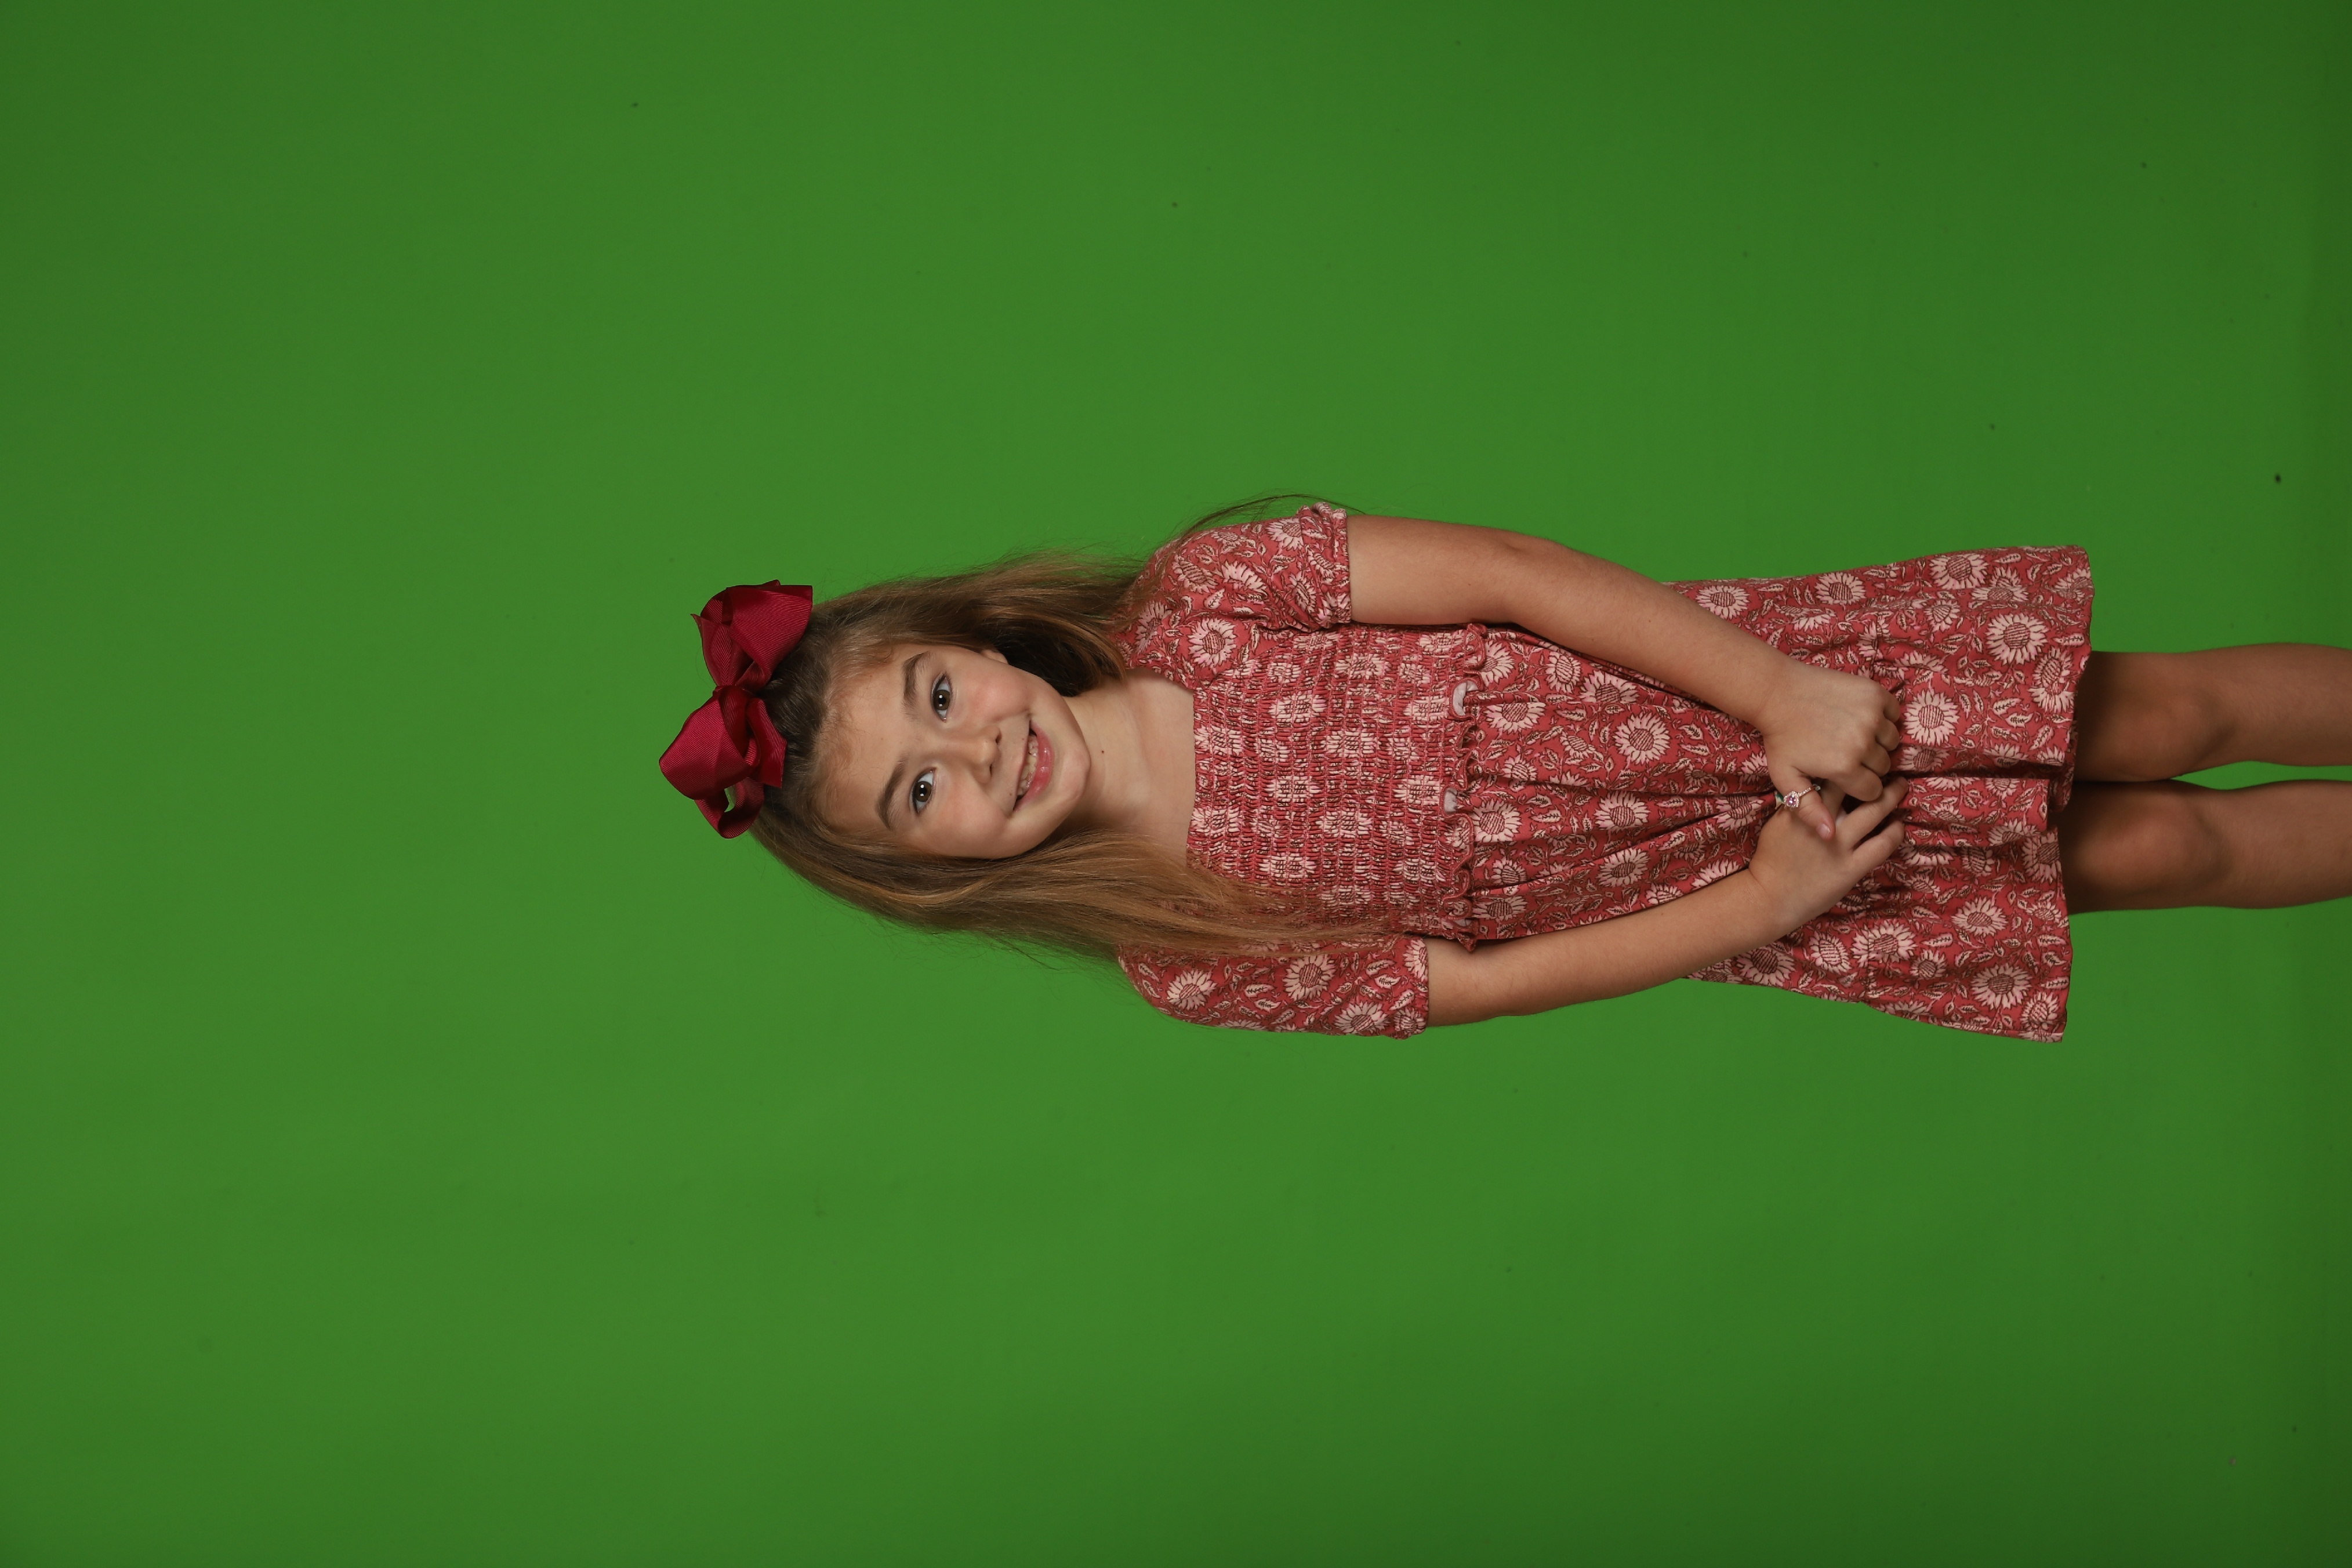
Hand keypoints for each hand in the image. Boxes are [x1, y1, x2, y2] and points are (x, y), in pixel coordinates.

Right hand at [1743, 780, 1908, 930]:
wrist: (1770, 897)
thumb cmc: (1769, 860)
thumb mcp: (1776, 824)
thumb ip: (1798, 808)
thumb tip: (1816, 790)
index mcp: (1803, 809)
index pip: (1830, 778)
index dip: (1847, 769)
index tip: (1856, 765)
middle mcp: (1824, 822)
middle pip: (1856, 789)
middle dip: (1874, 777)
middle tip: (1887, 770)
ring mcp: (1840, 845)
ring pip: (1874, 812)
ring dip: (1891, 796)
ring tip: (1900, 787)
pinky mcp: (1852, 868)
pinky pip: (1882, 845)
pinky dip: (1894, 832)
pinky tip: (1898, 825)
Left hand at [1754, 659, 1903, 839]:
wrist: (1777, 693)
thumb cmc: (1780, 738)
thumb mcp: (1786, 779)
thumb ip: (1810, 810)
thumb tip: (1831, 836)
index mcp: (1844, 768)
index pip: (1872, 791)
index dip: (1860, 787)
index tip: (1845, 776)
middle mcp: (1862, 743)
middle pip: (1884, 766)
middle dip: (1869, 765)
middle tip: (1846, 754)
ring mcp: (1871, 716)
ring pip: (1892, 741)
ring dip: (1878, 742)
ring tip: (1853, 736)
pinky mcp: (1875, 694)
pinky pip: (1894, 714)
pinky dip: (1884, 717)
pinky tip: (1861, 718)